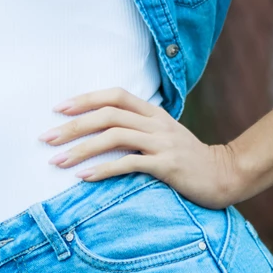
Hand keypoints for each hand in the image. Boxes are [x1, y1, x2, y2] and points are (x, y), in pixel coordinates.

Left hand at [36, 87, 244, 209]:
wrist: (225, 175)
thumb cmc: (188, 159)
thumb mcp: (164, 135)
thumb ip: (139, 128)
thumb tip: (102, 130)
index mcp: (154, 112)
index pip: (115, 95)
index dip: (86, 99)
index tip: (58, 109)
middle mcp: (156, 123)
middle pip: (108, 115)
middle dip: (74, 125)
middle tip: (47, 138)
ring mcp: (162, 143)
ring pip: (114, 137)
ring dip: (81, 149)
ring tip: (58, 162)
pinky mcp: (167, 166)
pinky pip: (130, 164)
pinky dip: (104, 170)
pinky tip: (85, 177)